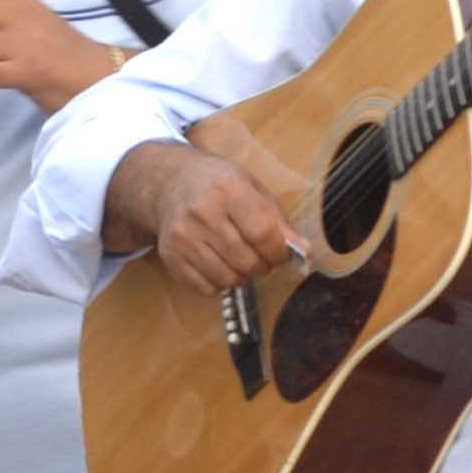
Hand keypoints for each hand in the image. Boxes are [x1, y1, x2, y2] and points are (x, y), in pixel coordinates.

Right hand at [110, 142, 303, 293]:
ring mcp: (183, 237)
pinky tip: (219, 262)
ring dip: (242, 275)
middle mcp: (202, 213)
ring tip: (239, 258)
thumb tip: (303, 251)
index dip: (279, 251)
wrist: (169, 184)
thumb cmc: (218, 185)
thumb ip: (277, 219)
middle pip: (247, 261)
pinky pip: (207, 288)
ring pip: (228, 279)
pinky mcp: (171, 256)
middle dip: (262, 265)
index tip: (281, 252)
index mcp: (228, 189)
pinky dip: (220, 282)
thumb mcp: (252, 188)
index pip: (263, 234)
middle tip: (260, 256)